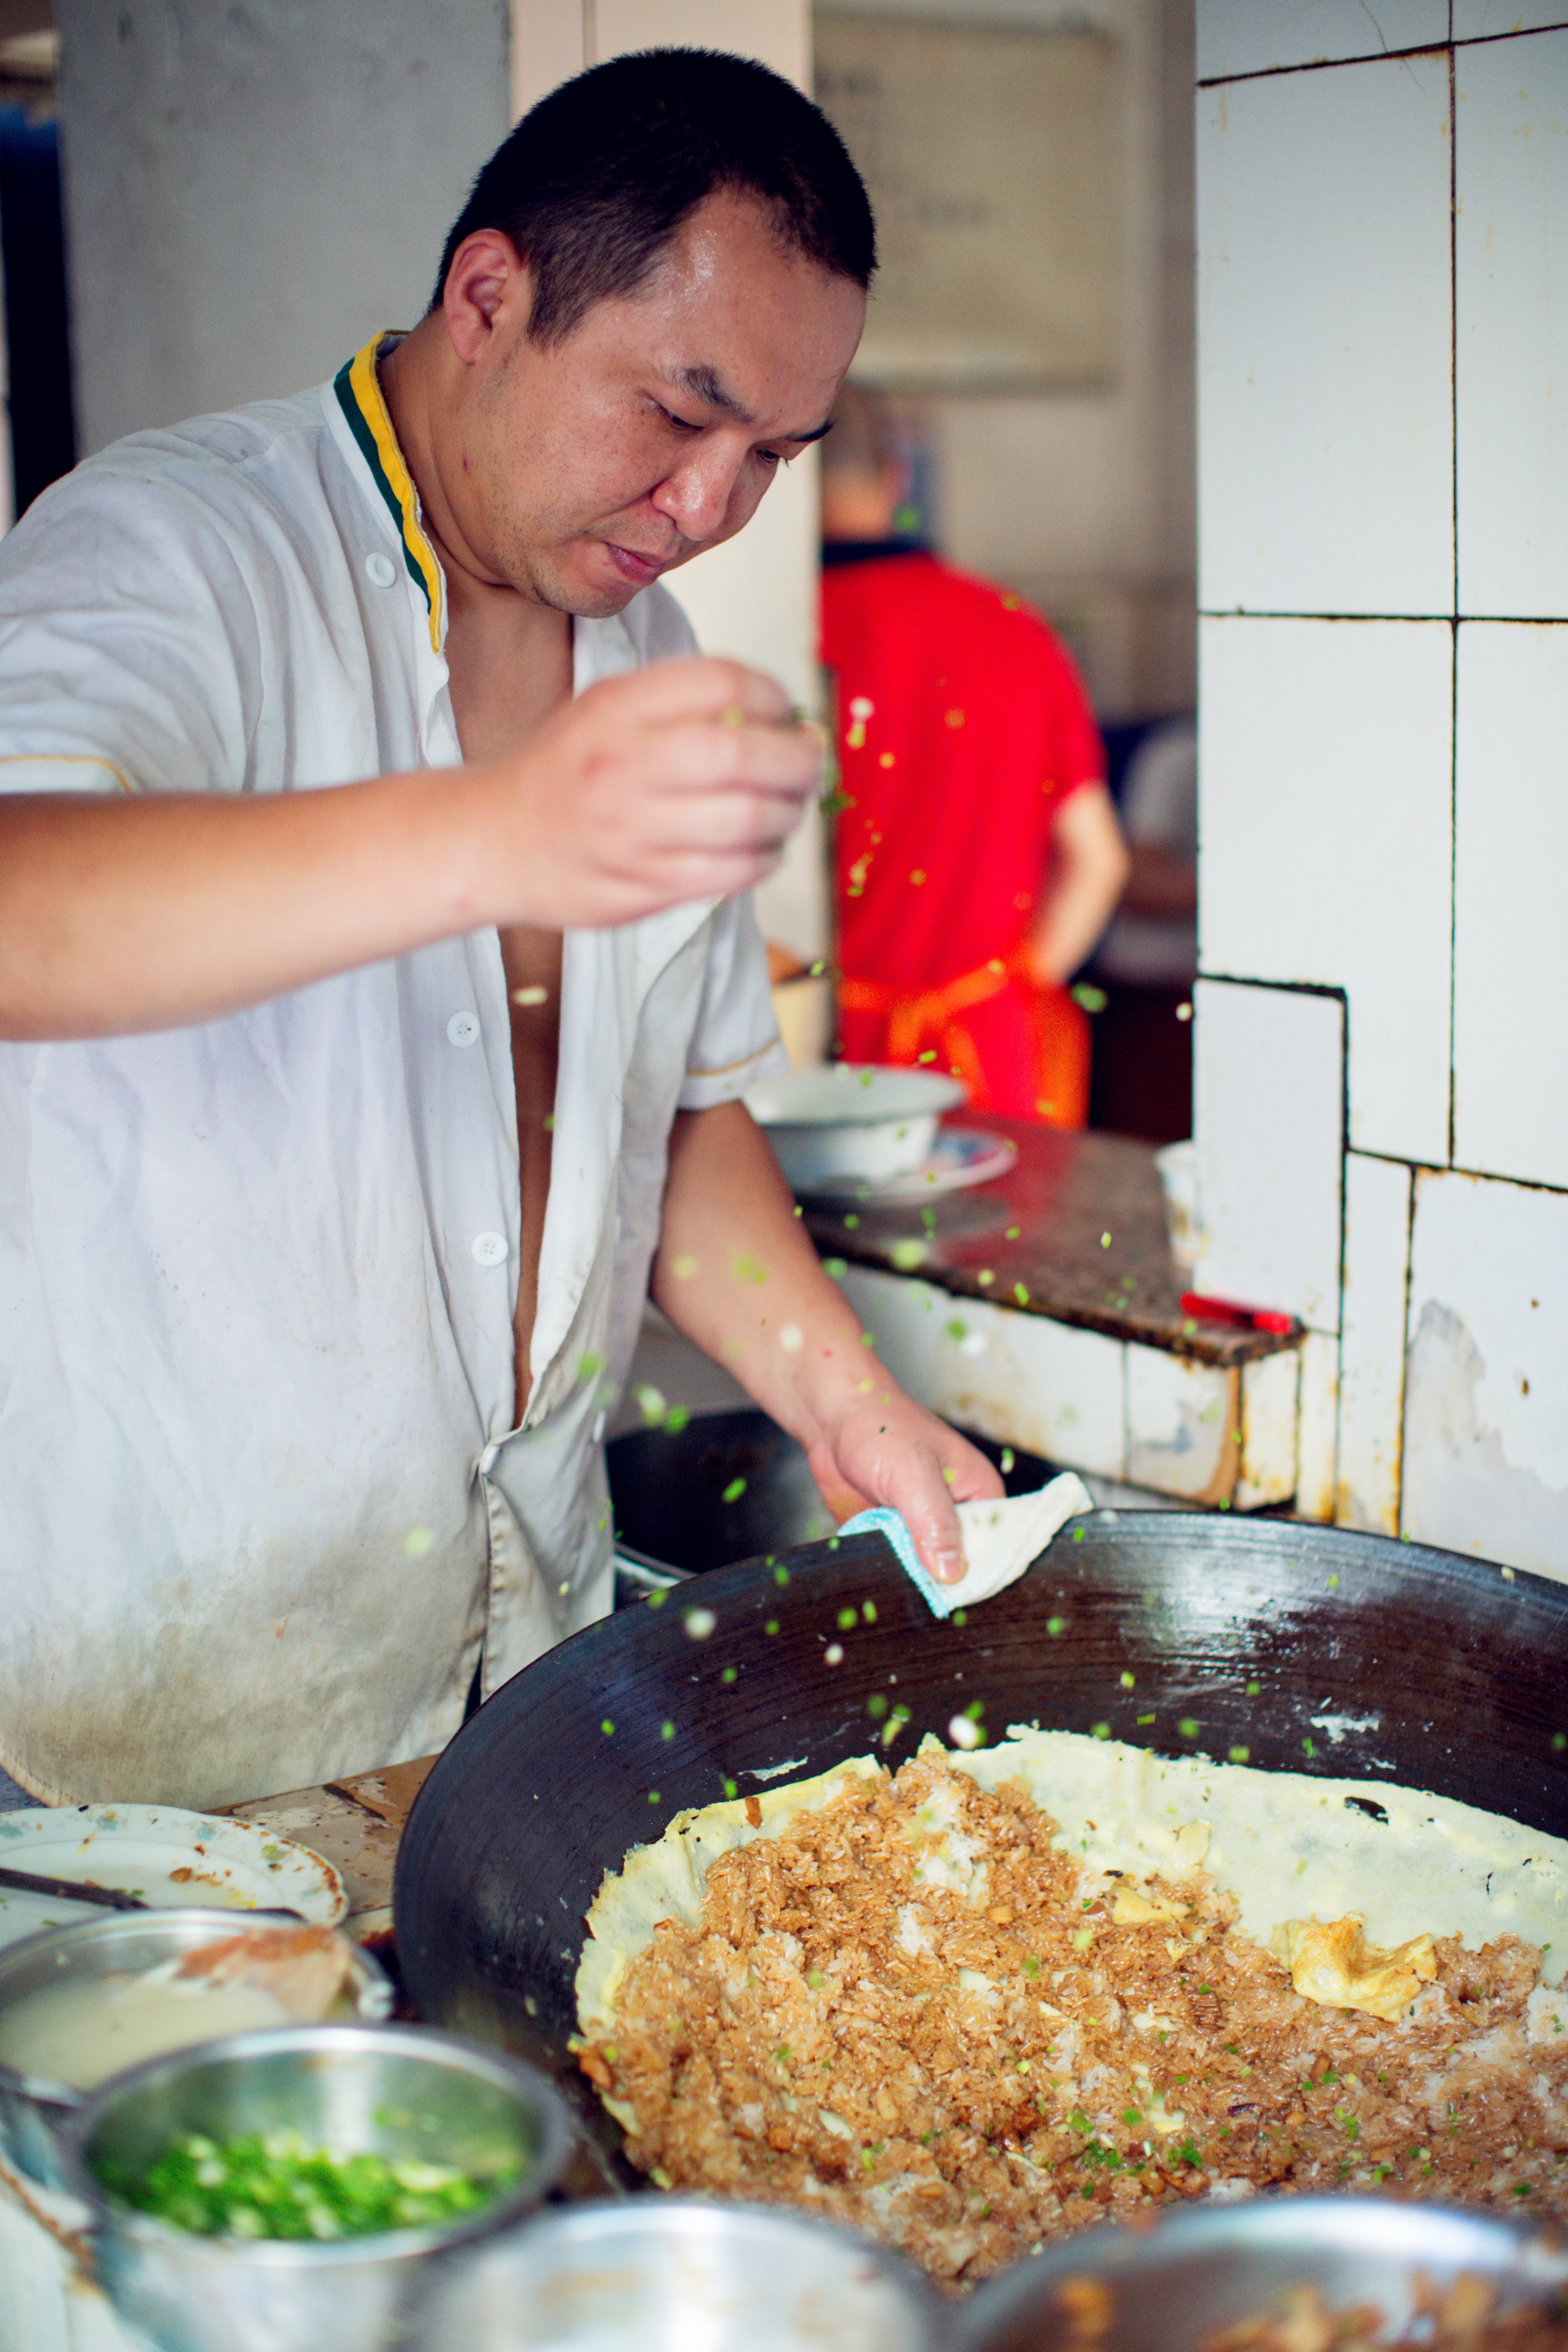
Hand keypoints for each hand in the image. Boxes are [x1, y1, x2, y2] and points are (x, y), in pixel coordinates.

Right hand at [484, 655, 821, 929]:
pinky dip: (763, 860)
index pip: (720, 682)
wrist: (495, 840)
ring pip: (744, 820)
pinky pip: (727, 873)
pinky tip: (765, 850)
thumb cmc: (565, 771)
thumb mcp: (605, 709)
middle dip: (797, 758)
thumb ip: (677, 701)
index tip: (787, 712)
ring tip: (792, 808)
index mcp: (616, 710)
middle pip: (741, 753)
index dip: (773, 694)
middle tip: (810, 762)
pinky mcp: (639, 887)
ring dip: (788, 813)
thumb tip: (775, 711)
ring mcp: (630, 832)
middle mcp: (622, 767)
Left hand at [802, 1388, 1002, 1585]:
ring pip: (928, 1571)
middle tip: (924, 1598)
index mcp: (980, 1493)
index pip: (996, 1548)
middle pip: (963, 1566)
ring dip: (913, 1580)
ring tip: (901, 1590)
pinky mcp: (895, 1535)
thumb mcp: (913, 1473)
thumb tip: (953, 1573)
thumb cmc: (879, 1427)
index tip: (957, 1599)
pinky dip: (890, 1571)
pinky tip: (882, 1579)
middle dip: (942, 1583)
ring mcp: (925, 1527)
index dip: (979, 1575)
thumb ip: (935, 1523)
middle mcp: (957, 1513)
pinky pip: (899, 1566)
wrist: (830, 1418)